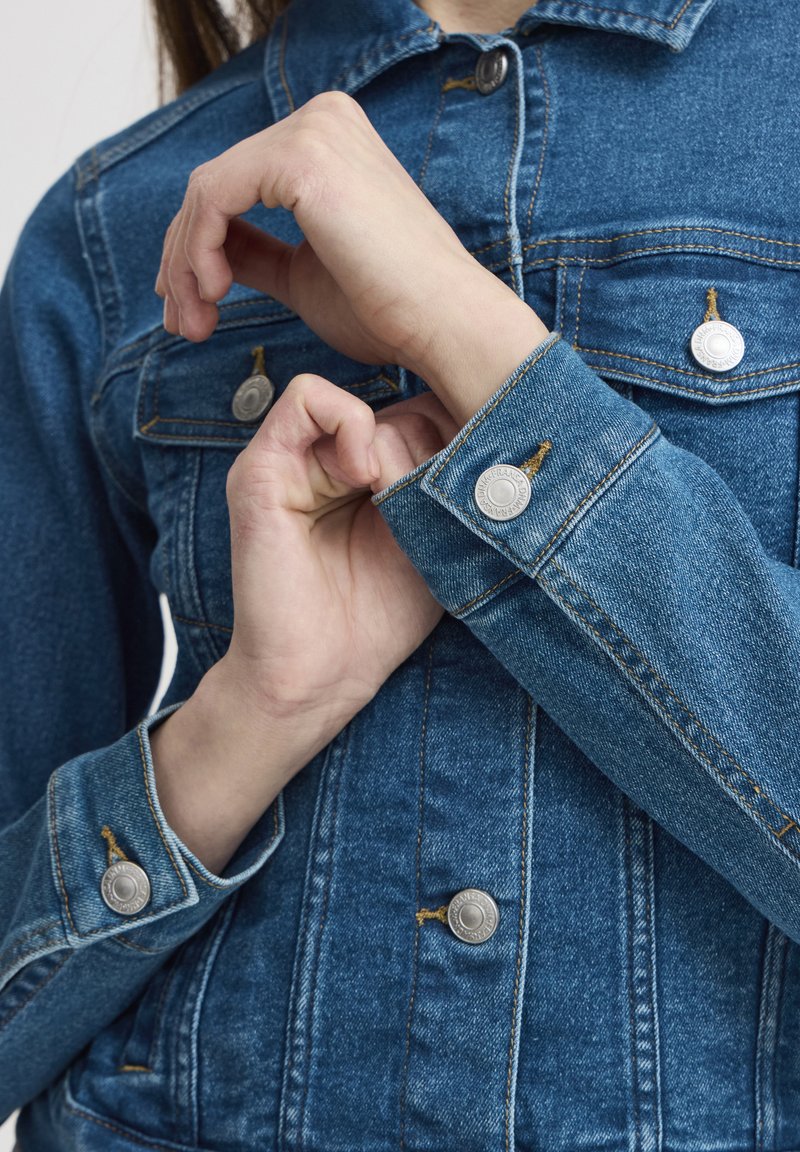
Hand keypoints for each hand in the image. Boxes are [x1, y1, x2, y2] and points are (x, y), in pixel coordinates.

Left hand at [154, 89, 483, 376]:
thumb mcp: (302, 275)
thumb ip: (256, 252)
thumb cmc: (389, 309)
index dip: (195, 246)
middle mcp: (321, 119)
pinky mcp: (302, 157)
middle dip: (183, 261)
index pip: (235, 183)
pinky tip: (217, 292)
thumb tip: (207, 252)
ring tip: (197, 321)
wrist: (441, 322)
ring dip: (186, 264)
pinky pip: (214, 197)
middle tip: (182, 324)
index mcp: (328, 140)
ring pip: (205, 192)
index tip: (188, 306)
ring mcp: (313, 131)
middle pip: (213, 184)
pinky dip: (198, 250)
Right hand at [220, 372, 459, 719]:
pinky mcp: (260, 471)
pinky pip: (307, 397)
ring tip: (394, 503)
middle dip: (429, 450)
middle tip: (427, 504)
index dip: (452, 440)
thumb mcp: (435, 542)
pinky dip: (349, 426)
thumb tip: (490, 432)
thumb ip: (450, 488)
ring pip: (362, 402)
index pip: (424, 414)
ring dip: (393, 448)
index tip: (465, 488)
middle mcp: (327, 463)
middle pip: (402, 407)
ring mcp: (289, 462)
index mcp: (366, 477)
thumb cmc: (376, 620)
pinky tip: (364, 480)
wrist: (319, 677)